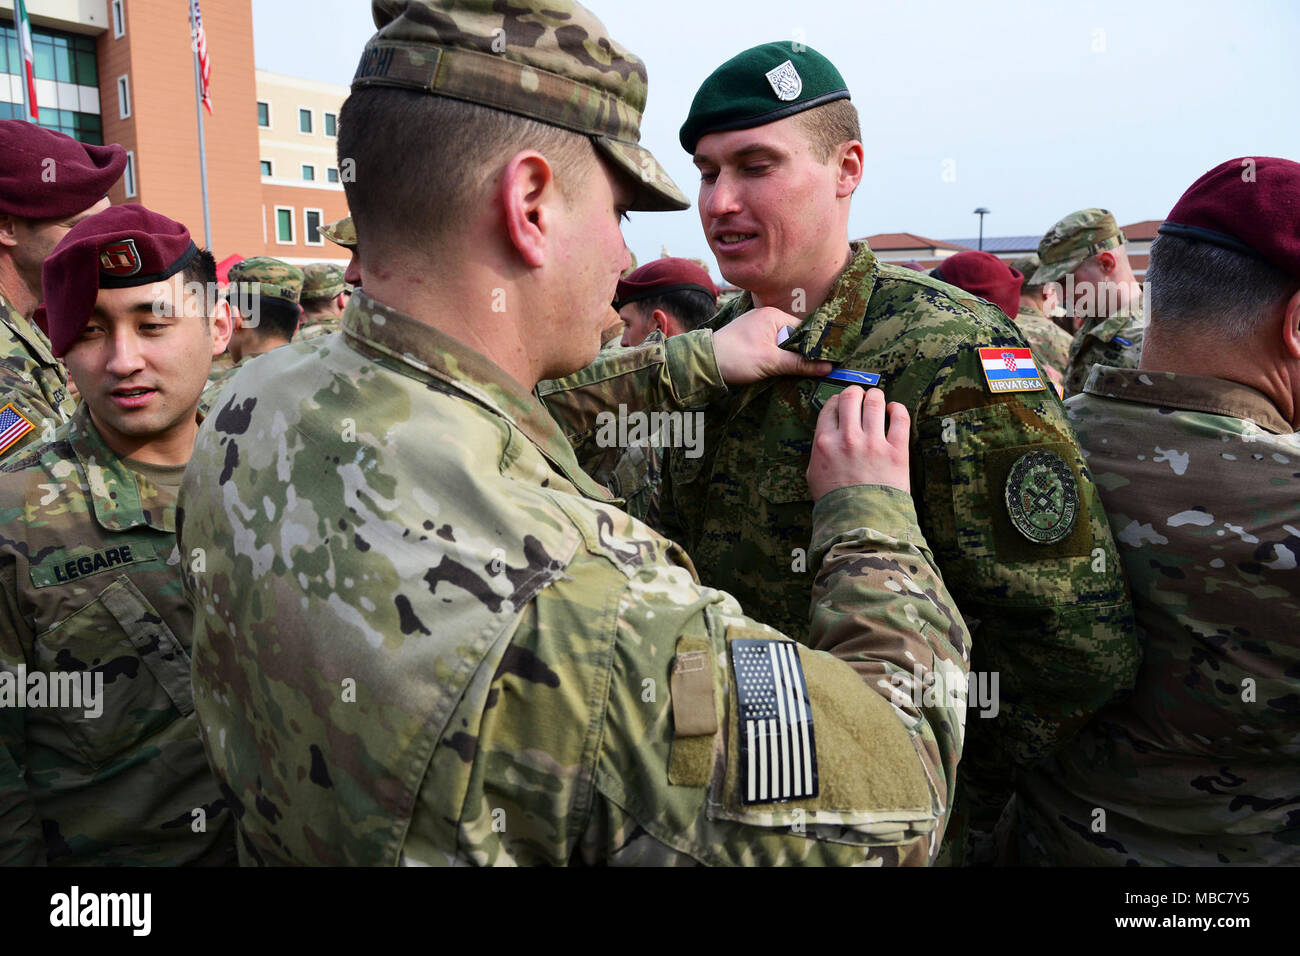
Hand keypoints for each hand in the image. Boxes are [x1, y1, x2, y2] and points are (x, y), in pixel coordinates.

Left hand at [711, 307, 831, 384]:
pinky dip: (777, 360)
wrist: (703, 365)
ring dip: (788, 359)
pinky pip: (772, 349)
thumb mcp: (771, 362)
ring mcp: (757, 329)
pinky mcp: (751, 341)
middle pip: (794, 338)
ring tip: (799, 374)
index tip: (825, 363)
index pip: (803, 330)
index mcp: (773, 315)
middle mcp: (766, 318)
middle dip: (801, 355)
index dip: (813, 347)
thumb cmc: (736, 358)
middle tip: (814, 371)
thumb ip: (799, 364)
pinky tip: (781, 371)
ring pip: (783, 345)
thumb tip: (829, 367)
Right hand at [807, 386, 910, 499]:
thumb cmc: (834, 503)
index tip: (842, 404)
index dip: (837, 401)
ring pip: (875, 401)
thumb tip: (827, 434)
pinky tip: (894, 410)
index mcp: (824, 443)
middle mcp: (848, 438)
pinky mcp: (896, 451)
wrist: (860, 524)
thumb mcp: (813, 475)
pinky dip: (897, 409)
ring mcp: (873, 444)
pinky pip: (900, 418)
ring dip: (875, 396)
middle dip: (855, 392)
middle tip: (860, 397)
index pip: (830, 406)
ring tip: (877, 400)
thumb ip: (819, 451)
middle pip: (851, 397)